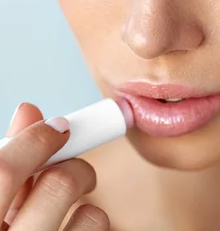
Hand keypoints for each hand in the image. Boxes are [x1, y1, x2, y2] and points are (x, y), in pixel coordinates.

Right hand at [0, 103, 108, 229]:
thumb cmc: (1, 224)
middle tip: (73, 167)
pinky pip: (98, 229)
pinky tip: (75, 226)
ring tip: (71, 202)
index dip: (36, 139)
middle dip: (72, 165)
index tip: (59, 127)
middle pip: (59, 184)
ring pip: (91, 212)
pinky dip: (92, 221)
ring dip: (85, 198)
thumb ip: (3, 164)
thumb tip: (31, 110)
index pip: (4, 168)